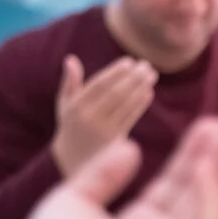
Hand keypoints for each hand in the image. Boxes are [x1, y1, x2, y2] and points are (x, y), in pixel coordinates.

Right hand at [50, 55, 157, 177]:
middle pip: (116, 94)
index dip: (115, 73)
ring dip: (141, 88)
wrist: (76, 159)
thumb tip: (71, 59)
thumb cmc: (72, 124)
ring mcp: (104, 131)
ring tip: (152, 74)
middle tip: (146, 65)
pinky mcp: (116, 140)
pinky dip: (140, 105)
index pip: (99, 85)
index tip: (129, 61)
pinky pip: (131, 119)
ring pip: (126, 106)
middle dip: (133, 78)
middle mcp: (90, 118)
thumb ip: (70, 82)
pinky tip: (149, 92)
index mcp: (77, 107)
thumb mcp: (65, 104)